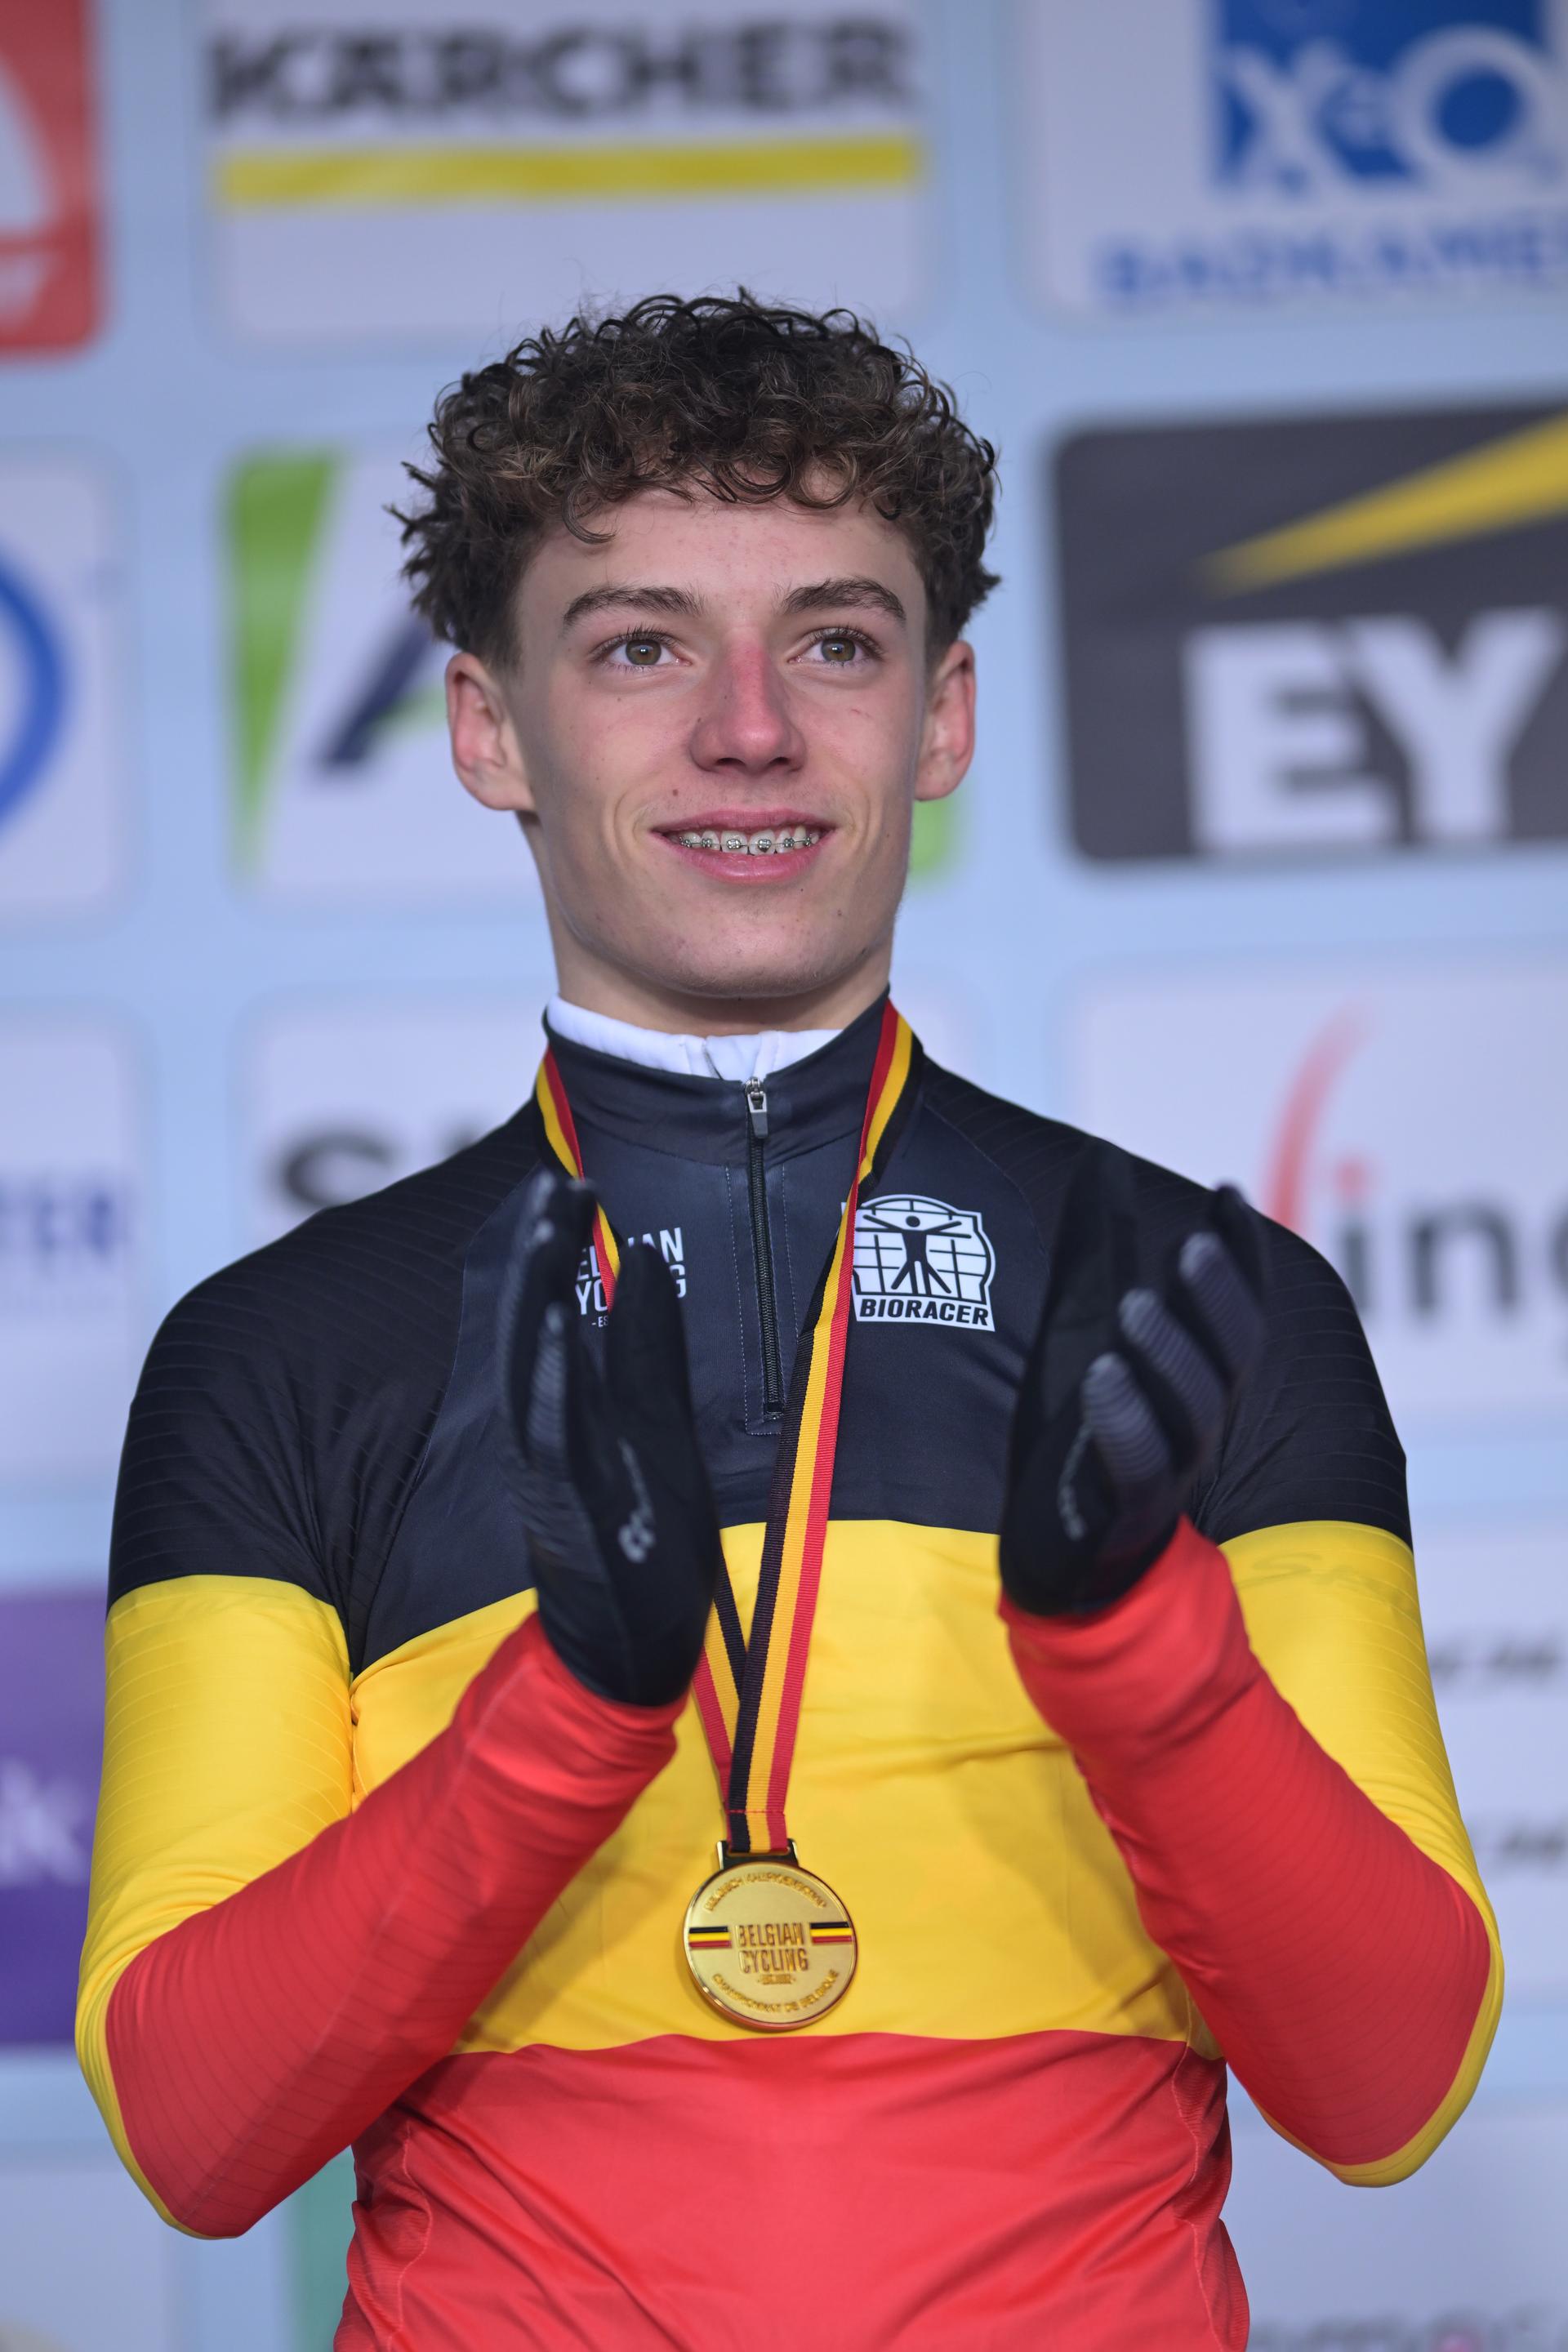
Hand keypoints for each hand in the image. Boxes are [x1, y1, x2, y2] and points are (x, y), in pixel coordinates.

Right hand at [496, 1168, 723, 1705]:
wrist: (635, 1643)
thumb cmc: (644, 1530)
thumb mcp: (657, 1416)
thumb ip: (648, 1341)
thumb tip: (646, 1256)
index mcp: (565, 1403)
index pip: (549, 1307)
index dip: (551, 1245)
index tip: (570, 1177)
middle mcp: (548, 1427)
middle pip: (530, 1325)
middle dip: (537, 1253)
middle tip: (552, 1182)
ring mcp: (558, 1467)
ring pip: (534, 1369)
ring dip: (538, 1297)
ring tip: (546, 1230)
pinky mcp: (578, 1504)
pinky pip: (558, 1431)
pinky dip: (557, 1378)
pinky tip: (563, 1326)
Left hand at [1000, 1145, 1265, 1618]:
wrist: (1060, 1557)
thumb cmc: (1085, 1430)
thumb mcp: (1083, 1328)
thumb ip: (1100, 1251)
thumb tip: (1106, 1156)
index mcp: (1198, 1377)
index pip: (1236, 1312)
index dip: (1239, 1256)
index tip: (1228, 1194)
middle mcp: (1199, 1421)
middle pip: (1227, 1357)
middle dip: (1214, 1300)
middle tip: (1191, 1245)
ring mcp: (1169, 1470)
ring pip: (1189, 1411)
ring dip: (1167, 1355)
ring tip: (1135, 1305)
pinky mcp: (1123, 1514)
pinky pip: (1138, 1467)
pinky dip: (1124, 1420)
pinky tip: (1102, 1378)